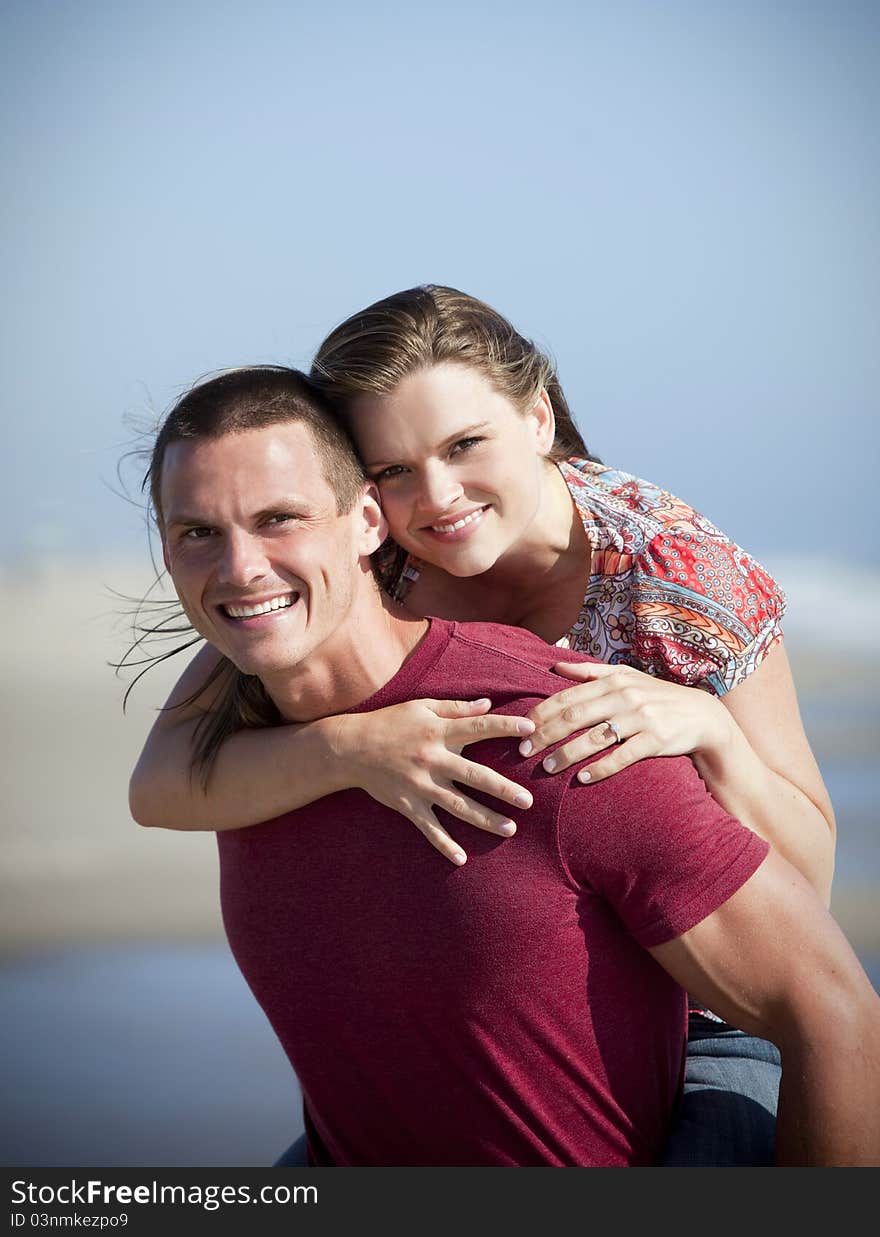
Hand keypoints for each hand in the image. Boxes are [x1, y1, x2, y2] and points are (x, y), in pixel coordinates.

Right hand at [336, 699, 534, 864]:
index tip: (531, 728)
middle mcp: (432, 760)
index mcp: (438, 732)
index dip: (505, 726)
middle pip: (474, 776)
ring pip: (458, 806)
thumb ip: (455, 708)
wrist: (349, 748)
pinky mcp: (407, 804)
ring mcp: (420, 785)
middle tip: (527, 801)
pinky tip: (461, 858)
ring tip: (509, 829)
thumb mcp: (421, 708)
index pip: (478, 728)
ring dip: (485, 819)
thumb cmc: (389, 722)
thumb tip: (487, 704)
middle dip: (502, 789)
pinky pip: (429, 828)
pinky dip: (444, 844)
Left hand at [521, 661, 728, 782]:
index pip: (568, 696)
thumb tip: (556, 666)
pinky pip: (623, 756)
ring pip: (596, 738)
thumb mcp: (626, 677)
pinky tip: (582, 778)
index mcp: (614, 680)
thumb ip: (590, 672)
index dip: (542, 712)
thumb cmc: (657, 696)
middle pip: (576, 717)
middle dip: (546, 734)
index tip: (521, 727)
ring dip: (567, 754)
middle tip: (524, 751)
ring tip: (547, 768)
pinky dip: (601, 768)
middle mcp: (625, 697)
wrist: (703, 716)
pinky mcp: (656, 741)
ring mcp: (642, 719)